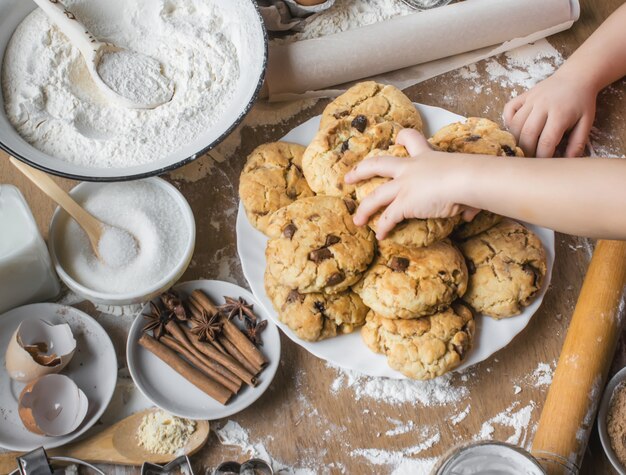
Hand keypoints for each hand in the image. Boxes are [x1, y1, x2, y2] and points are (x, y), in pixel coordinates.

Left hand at [344, 129, 479, 239]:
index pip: (412, 139)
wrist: (467, 179)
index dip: (403, 138)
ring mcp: (404, 185)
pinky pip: (389, 217)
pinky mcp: (404, 203)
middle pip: (378, 164)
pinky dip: (383, 227)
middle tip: (348, 177)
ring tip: (357, 219)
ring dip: (365, 209)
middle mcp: (410, 169)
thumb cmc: (473, 177)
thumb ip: (465, 200)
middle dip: (361, 171)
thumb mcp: (466, 181)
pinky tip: (380, 236)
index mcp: (426, 157)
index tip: (397, 137)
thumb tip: (471, 213)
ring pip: (376, 196)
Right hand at [503, 71, 596, 157]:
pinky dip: (508, 121)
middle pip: (527, 134)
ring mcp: (531, 99)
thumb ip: (577, 143)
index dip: (542, 156)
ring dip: (516, 139)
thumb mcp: (586, 122)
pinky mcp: (524, 95)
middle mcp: (542, 105)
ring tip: (522, 147)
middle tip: (530, 159)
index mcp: (560, 114)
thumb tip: (567, 161)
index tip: (543, 164)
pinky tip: (515, 129)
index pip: (546, 141)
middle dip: (526, 151)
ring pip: (515, 124)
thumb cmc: (582, 102)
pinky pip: (509, 109)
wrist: (577, 77)